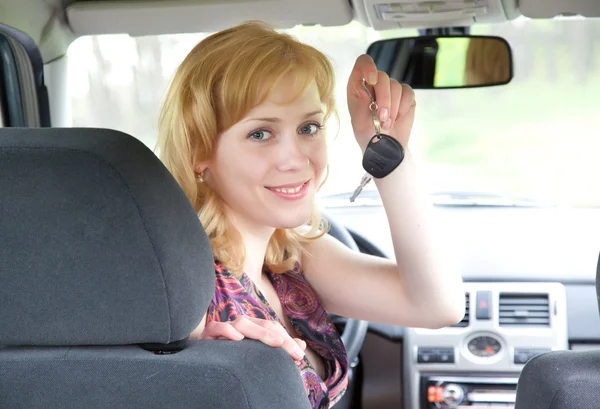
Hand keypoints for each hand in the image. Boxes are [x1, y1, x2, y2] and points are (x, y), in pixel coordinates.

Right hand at [189, 316, 306, 361]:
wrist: (204, 365)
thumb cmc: (233, 360)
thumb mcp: (257, 356)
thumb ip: (279, 349)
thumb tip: (302, 344)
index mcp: (253, 329)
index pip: (273, 328)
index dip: (287, 339)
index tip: (299, 355)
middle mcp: (240, 326)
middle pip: (262, 325)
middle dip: (280, 338)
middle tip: (294, 353)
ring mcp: (225, 327)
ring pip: (243, 323)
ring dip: (260, 333)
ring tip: (275, 343)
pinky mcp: (209, 333)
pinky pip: (217, 327)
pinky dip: (227, 330)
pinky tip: (238, 339)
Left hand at [347, 54, 415, 151]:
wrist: (385, 146)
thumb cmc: (367, 133)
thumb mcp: (359, 121)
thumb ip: (362, 103)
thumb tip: (371, 87)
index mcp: (359, 85)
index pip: (363, 63)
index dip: (368, 67)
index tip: (371, 80)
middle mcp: (374, 83)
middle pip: (383, 77)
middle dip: (384, 99)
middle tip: (382, 117)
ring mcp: (391, 88)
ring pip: (396, 86)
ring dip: (392, 108)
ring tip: (387, 123)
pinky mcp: (405, 95)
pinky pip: (408, 93)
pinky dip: (403, 108)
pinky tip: (396, 119)